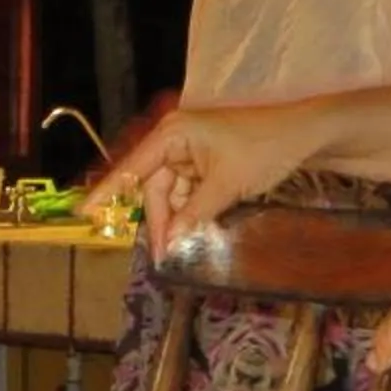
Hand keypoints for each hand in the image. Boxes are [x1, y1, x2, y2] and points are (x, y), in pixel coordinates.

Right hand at [89, 102, 317, 257]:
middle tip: (166, 256)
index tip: (84, 214)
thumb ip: (195, 214)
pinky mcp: (205, 165)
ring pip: (172, 196)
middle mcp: (175, 141)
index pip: (131, 169)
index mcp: (172, 134)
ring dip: (179, 221)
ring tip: (185, 249)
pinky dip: (193, 213)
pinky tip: (198, 232)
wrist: (306, 134)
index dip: (106, 194)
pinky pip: (189, 194)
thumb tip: (172, 243)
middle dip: (162, 222)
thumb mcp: (227, 184)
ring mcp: (190, 153)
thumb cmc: (265, 146)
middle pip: (154, 189)